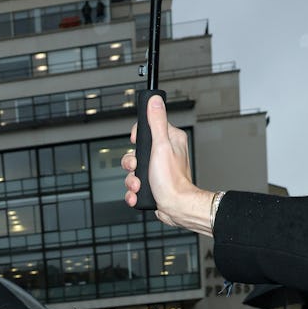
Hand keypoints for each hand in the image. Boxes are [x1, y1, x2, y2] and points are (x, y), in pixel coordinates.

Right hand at [121, 95, 215, 233]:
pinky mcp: (153, 185)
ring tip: (138, 186)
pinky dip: (133, 192)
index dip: (137, 136)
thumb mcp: (161, 146)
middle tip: (136, 168)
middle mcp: (164, 153)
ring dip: (131, 180)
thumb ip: (156, 122)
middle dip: (131, 163)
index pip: (149, 127)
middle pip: (136, 151)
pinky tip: (137, 195)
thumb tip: (155, 100)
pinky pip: (136, 185)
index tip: (135, 143)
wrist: (176, 208)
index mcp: (170, 140)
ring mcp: (158, 170)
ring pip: (134, 171)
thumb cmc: (172, 180)